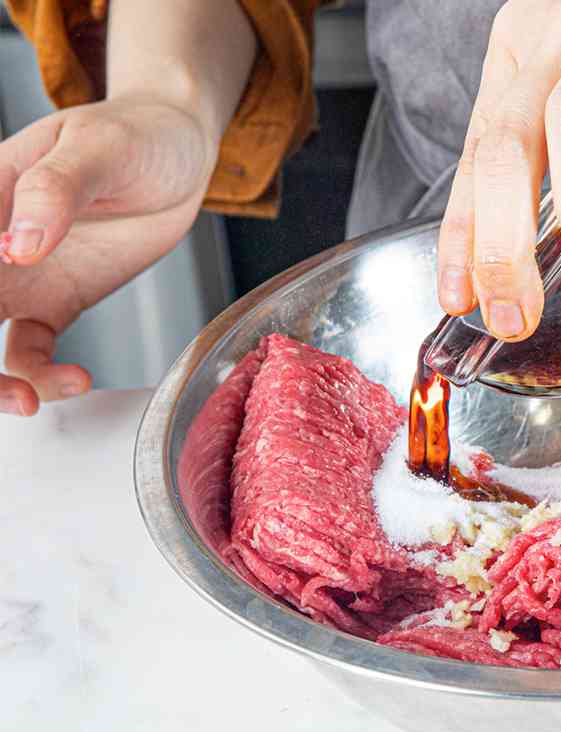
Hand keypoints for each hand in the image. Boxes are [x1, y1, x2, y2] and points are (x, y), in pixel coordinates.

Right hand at [0, 97, 213, 414]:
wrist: (178, 154)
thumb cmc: (135, 135)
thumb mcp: (99, 148)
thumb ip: (56, 192)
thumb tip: (18, 245)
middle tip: (6, 390)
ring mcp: (18, 277)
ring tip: (26, 402)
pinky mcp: (53, 304)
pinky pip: (31, 354)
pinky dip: (43, 377)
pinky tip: (78, 379)